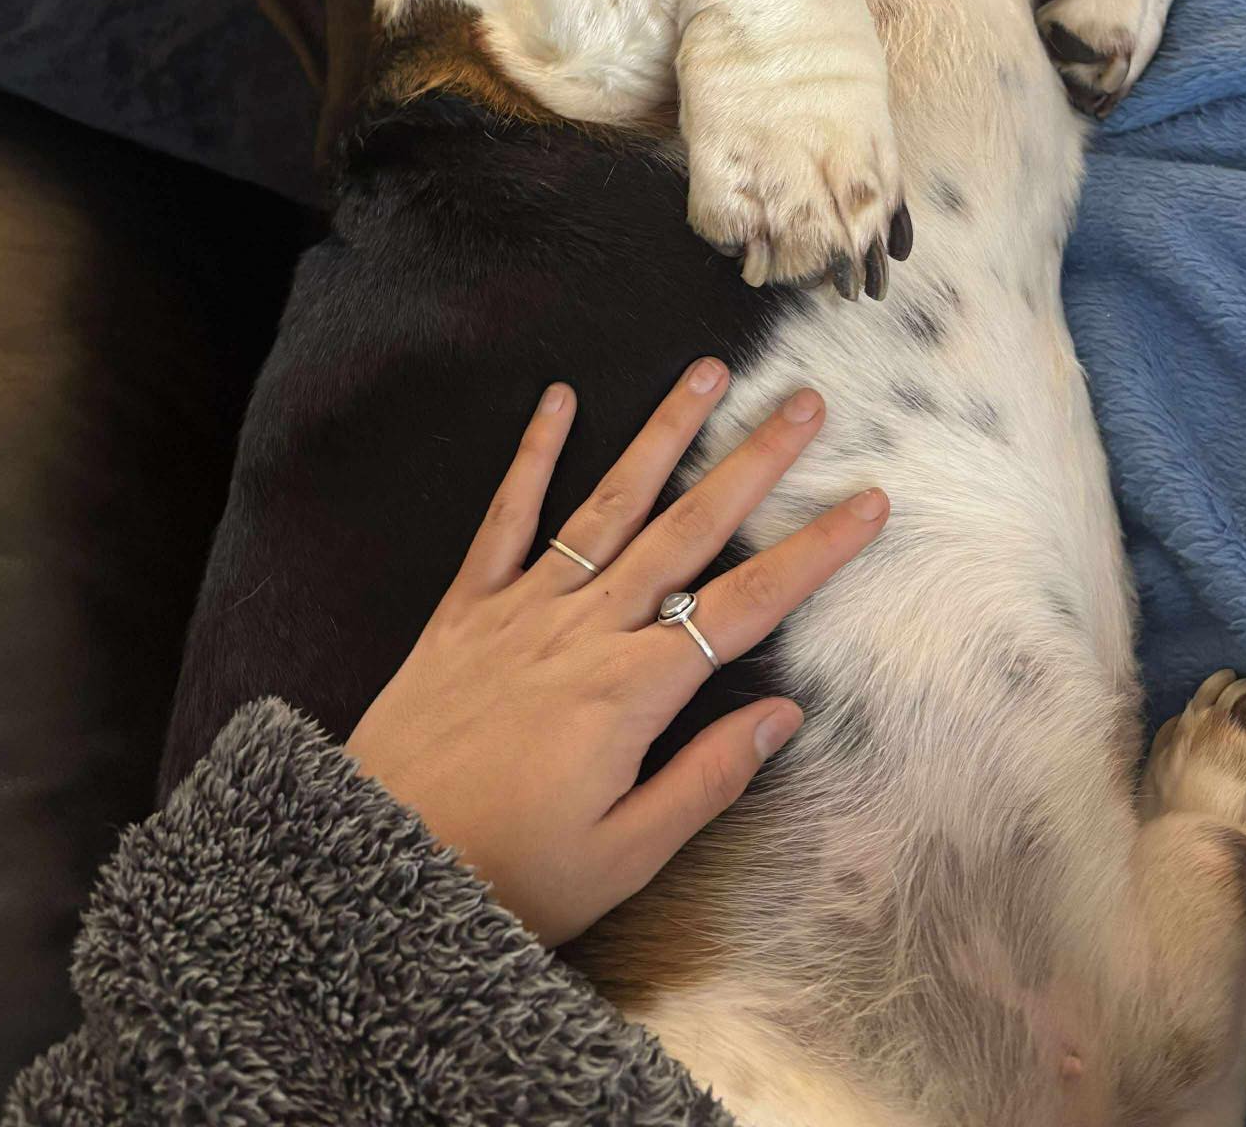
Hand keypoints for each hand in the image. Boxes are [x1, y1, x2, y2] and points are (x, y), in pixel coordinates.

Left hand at [345, 360, 887, 945]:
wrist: (376, 862)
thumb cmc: (508, 872)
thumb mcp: (623, 856)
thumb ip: (706, 780)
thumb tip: (785, 714)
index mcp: (632, 690)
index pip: (746, 605)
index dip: (814, 551)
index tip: (868, 501)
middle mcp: (586, 628)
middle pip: (688, 528)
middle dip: (754, 462)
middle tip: (805, 404)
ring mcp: (522, 608)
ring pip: (609, 503)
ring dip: (663, 433)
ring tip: (708, 373)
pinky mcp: (465, 608)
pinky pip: (505, 518)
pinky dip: (533, 455)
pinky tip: (558, 400)